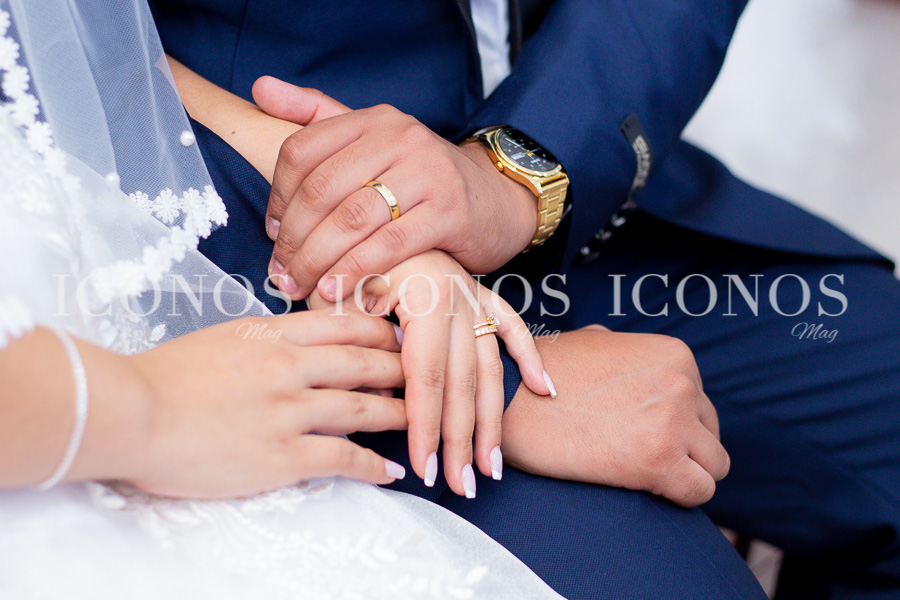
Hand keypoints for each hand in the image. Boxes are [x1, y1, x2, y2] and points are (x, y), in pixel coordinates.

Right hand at [123, 310, 408, 498]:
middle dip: (400, 368)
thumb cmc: (164, 376)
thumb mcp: (221, 338)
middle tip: (423, 373)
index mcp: (271, 334)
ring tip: (420, 418)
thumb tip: (294, 342)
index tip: (398, 335)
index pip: (342, 325)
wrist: (132, 413)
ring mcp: (288, 411)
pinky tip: (392, 470)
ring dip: (398, 414)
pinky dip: (373, 465)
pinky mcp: (282, 455)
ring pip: (363, 409)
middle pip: (363, 363)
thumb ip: (264, 338)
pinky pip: (343, 458)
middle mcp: (288, 367)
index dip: (378, 330)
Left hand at [252, 76, 538, 301]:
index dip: (278, 196)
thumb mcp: (377, 141)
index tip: (274, 232)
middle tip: (280, 273)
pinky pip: (388, 246)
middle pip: (322, 189)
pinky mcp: (448, 212)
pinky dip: (355, 271)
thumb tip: (260, 88)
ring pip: (351, 220)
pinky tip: (336, 290)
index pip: (302, 150)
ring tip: (299, 286)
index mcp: (375, 120)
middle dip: (293, 238)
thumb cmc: (426, 181)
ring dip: (316, 261)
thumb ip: (319, 116)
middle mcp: (400, 138)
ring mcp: (427, 173)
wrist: (498, 202)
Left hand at [309, 250, 550, 496]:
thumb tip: (381, 400)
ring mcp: (473, 297)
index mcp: (423, 298)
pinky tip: (545, 390)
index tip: (424, 467)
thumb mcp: (337, 296)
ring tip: (493, 466)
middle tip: (462, 485)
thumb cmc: (346, 256)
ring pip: (490, 367)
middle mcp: (457, 299)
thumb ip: (357, 348)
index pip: (426, 376)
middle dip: (461, 440)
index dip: (426, 426)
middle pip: (463, 382)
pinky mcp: (481, 295)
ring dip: (493, 420)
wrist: (372, 206)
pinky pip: (512, 327)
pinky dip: (530, 357)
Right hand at [501, 326, 729, 507]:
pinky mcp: (660, 460)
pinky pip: (700, 492)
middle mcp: (682, 383)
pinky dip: (678, 497)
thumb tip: (646, 369)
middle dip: (682, 447)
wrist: (508, 401)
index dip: (673, 423)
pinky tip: (643, 488)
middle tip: (637, 454)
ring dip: (684, 473)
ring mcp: (674, 421)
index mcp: (674, 354)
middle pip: (711, 433)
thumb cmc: (542, 375)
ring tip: (640, 473)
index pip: (701, 401)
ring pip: (714, 465)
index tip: (638, 432)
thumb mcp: (596, 343)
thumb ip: (632, 356)